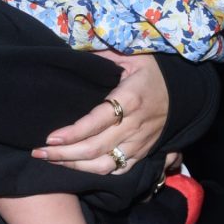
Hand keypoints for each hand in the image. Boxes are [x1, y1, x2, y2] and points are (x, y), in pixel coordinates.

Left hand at [30, 53, 169, 174]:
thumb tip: (73, 51)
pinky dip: (96, 172)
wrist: (185, 92)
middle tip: (38, 153)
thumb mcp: (131, 54)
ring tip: (51, 162)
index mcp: (130, 98)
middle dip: (64, 155)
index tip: (50, 138)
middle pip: (96, 148)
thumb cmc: (153, 70)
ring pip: (104, 164)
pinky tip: (76, 169)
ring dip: (75, 167)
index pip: (98, 122)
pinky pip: (118, 170)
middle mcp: (135, 125)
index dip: (73, 134)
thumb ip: (102, 54)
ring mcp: (139, 143)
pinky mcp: (143, 153)